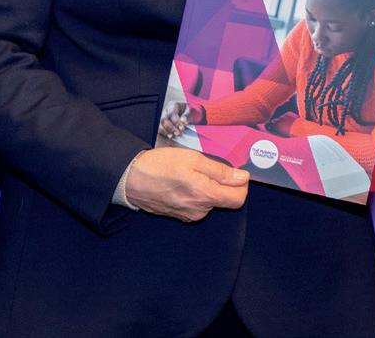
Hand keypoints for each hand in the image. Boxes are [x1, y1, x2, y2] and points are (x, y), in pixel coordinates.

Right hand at [125, 147, 248, 222]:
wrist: (131, 179)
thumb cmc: (161, 165)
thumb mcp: (193, 159)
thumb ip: (221, 171)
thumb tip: (243, 178)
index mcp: (206, 196)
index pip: (239, 199)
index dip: (241, 184)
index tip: (234, 171)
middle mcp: (200, 210)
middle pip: (224, 199)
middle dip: (221, 183)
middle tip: (205, 166)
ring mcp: (189, 215)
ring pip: (209, 201)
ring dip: (206, 187)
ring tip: (189, 173)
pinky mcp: (179, 216)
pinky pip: (196, 205)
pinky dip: (195, 193)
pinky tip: (181, 182)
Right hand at [158, 100, 201, 138]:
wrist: (190, 114)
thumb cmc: (190, 111)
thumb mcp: (191, 111)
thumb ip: (187, 115)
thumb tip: (183, 120)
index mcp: (173, 105)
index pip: (172, 113)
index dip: (176, 122)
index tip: (182, 127)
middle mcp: (167, 110)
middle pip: (163, 119)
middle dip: (170, 128)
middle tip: (178, 133)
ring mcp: (163, 116)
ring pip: (159, 124)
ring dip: (165, 131)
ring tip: (172, 136)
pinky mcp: (162, 123)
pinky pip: (159, 128)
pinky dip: (163, 133)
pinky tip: (169, 136)